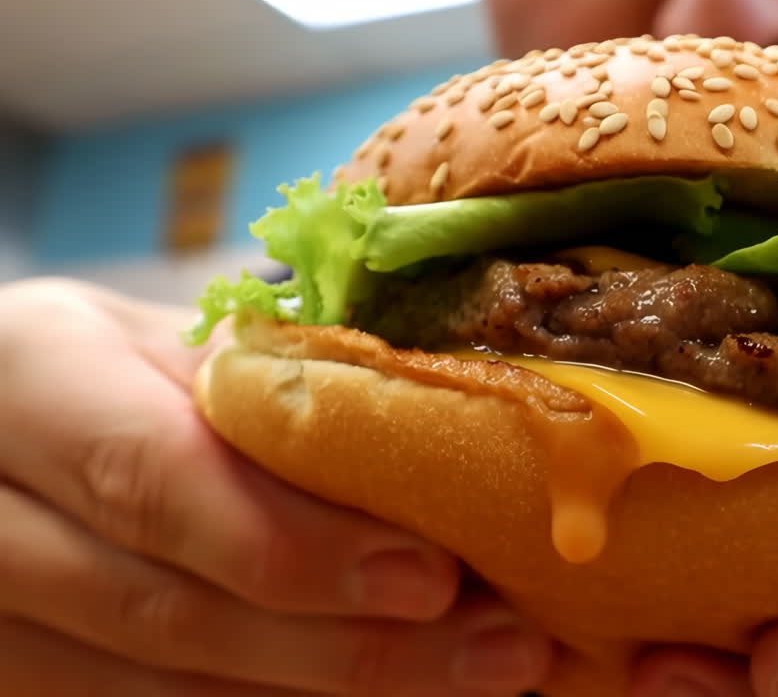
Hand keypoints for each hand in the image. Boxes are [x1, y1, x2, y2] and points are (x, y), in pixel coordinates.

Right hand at [0, 278, 552, 695]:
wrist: (4, 428)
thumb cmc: (108, 370)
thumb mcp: (166, 344)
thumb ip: (265, 389)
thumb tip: (440, 438)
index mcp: (30, 376)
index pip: (158, 478)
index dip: (298, 543)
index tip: (433, 578)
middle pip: (166, 610)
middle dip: (347, 646)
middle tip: (499, 650)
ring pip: (158, 691)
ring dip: (327, 695)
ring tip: (475, 679)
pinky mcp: (18, 679)